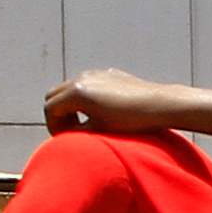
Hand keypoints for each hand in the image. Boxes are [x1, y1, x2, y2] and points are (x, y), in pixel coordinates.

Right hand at [44, 69, 175, 135]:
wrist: (161, 104)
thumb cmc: (131, 122)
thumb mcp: (99, 131)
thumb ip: (77, 132)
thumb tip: (65, 135)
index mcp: (77, 92)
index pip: (50, 108)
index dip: (54, 126)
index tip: (63, 139)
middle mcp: (82, 78)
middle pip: (55, 95)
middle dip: (58, 114)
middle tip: (69, 131)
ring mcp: (95, 73)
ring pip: (70, 88)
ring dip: (71, 104)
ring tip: (84, 123)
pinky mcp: (109, 73)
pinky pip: (88, 84)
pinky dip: (85, 97)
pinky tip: (101, 111)